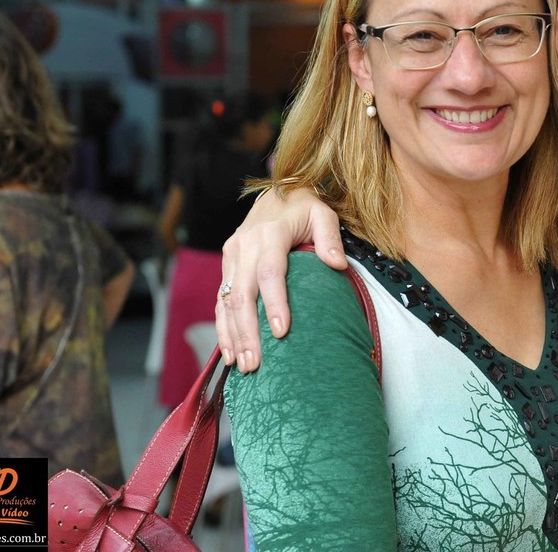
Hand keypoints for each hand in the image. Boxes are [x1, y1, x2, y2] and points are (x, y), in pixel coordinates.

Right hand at [216, 186, 345, 371]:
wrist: (277, 192)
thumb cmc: (304, 206)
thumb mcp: (324, 213)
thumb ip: (330, 237)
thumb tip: (337, 265)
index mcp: (269, 234)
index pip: (270, 273)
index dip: (274, 303)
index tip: (280, 331)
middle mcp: (245, 246)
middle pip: (242, 294)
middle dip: (247, 331)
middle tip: (255, 363)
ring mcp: (232, 256)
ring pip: (227, 301)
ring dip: (233, 335)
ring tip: (242, 366)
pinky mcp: (227, 266)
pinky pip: (220, 301)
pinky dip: (223, 328)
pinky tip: (228, 352)